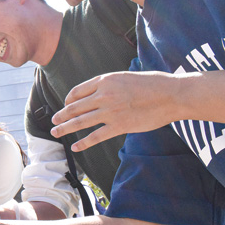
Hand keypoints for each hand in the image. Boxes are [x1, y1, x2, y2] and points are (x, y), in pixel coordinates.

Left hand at [50, 71, 175, 150]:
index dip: (68, 100)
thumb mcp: (124, 77)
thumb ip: (108, 85)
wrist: (171, 95)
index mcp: (104, 81)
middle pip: (75, 107)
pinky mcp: (120, 126)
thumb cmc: (151, 84)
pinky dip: (84, 143)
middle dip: (61, 115)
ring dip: (65, 128)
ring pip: (80, 122)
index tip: (66, 105)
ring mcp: (111, 112)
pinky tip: (75, 147)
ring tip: (55, 132)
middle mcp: (104, 96)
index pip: (77, 91)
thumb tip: (96, 93)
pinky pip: (96, 136)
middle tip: (53, 120)